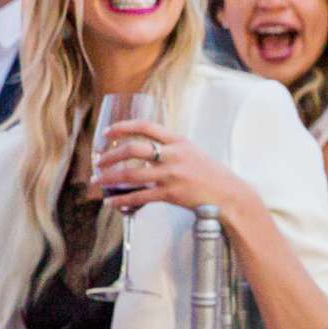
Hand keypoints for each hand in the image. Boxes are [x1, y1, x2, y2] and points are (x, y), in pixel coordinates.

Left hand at [94, 119, 253, 222]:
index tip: (108, 132)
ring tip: (98, 181)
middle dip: (111, 155)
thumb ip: (171, 149)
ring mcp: (171, 175)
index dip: (124, 127)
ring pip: (131, 174)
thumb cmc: (210, 174)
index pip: (147, 127)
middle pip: (134, 149)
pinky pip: (139, 196)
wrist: (229, 194)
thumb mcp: (192, 152)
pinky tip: (112, 202)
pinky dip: (122, 200)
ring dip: (110, 177)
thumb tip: (145, 150)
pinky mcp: (170, 194)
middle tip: (99, 160)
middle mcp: (174, 155)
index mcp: (179, 141)